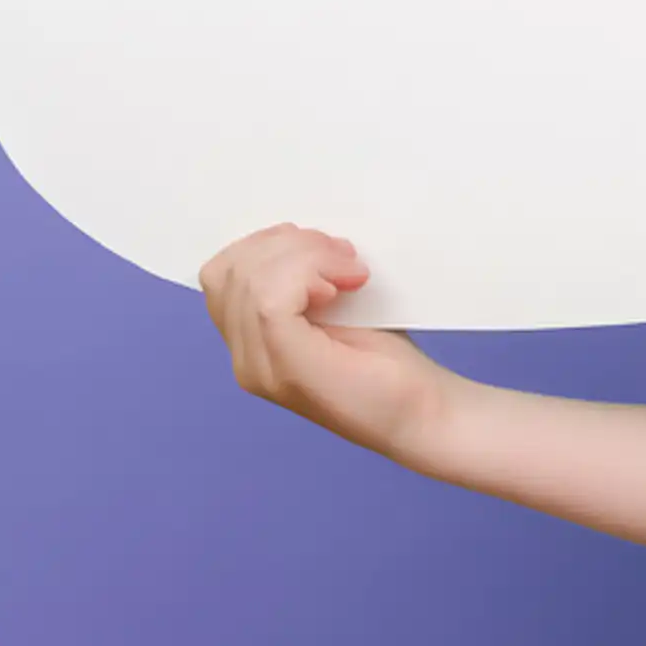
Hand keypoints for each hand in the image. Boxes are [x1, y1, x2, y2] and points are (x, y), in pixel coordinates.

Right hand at [200, 224, 460, 461]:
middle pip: (231, 270)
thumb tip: (296, 232)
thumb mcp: (337, 303)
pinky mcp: (289, 368)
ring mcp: (261, 369)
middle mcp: (245, 360)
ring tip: (350, 271)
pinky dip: (309, 274)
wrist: (424, 413)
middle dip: (288, 244)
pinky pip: (270, 299)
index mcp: (250, 342)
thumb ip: (303, 275)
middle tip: (343, 256)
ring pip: (251, 280)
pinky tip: (346, 286)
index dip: (267, 244)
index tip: (324, 249)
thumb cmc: (388, 358)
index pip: (221, 273)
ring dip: (306, 256)